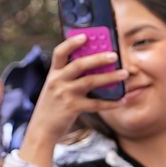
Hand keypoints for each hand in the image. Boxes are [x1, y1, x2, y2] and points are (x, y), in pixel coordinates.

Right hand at [18, 35, 130, 157]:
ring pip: (90, 81)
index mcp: (53, 74)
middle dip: (98, 58)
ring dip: (109, 77)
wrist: (41, 130)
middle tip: (115, 55)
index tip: (86, 36)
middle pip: (79, 64)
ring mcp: (64, 94)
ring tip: (124, 74)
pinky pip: (95, 104)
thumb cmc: (52, 107)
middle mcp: (57, 81)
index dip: (72, 42)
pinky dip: (110, 102)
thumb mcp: (55, 88)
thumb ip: (69, 77)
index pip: (60, 52)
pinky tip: (121, 100)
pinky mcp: (72, 108)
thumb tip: (97, 66)